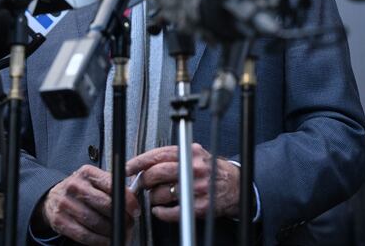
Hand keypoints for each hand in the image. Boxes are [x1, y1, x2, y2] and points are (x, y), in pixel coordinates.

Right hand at [38, 164, 139, 245]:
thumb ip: (111, 185)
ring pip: (96, 222)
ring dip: (112, 232)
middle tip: (129, 224)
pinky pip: (84, 235)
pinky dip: (99, 241)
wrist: (53, 197)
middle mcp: (75, 186)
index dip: (127, 199)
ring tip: (120, 233)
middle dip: (122, 218)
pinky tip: (106, 240)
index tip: (135, 210)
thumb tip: (132, 198)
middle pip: (105, 205)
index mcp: (87, 173)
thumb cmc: (79, 189)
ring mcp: (66, 204)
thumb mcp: (93, 180)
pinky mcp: (60, 221)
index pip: (112, 185)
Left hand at [125, 143, 239, 221]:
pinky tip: (159, 210)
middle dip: (144, 180)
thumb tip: (146, 162)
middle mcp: (194, 168)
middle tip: (141, 183)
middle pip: (157, 173)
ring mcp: (196, 188)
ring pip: (161, 193)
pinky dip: (160, 212)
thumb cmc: (211, 169)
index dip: (140, 161)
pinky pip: (170, 212)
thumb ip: (173, 155)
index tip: (129, 167)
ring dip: (152, 197)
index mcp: (191, 153)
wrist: (234, 185)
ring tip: (155, 196)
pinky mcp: (198, 206)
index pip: (159, 154)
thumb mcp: (195, 153)